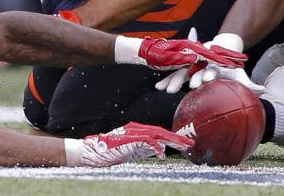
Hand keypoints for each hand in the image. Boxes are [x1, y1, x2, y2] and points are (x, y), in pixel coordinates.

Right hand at [75, 122, 192, 166]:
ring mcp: (134, 132)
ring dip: (172, 141)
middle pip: (162, 132)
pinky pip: (147, 142)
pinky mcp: (130, 139)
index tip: (184, 142)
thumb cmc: (109, 151)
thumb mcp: (131, 150)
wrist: (92, 150)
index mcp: (138, 130)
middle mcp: (137, 128)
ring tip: (184, 146)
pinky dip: (156, 148)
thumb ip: (145, 149)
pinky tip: (162, 155)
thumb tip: (161, 150)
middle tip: (191, 143)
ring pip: (158, 134)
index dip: (173, 137)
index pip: (159, 132)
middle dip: (177, 138)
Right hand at [154, 31, 260, 93]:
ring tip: (164, 90)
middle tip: (179, 89)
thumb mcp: (240, 76)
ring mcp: (192, 63)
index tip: (204, 81)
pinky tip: (158, 86)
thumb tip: (264, 90)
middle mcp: (202, 62)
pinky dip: (168, 79)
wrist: (221, 49)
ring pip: (181, 71)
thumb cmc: (231, 68)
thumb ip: (250, 84)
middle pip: (193, 70)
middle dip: (187, 78)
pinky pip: (175, 73)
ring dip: (173, 80)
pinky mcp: (186, 66)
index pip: (211, 69)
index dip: (207, 74)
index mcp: (215, 64)